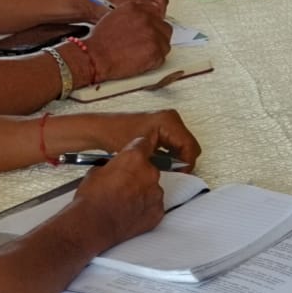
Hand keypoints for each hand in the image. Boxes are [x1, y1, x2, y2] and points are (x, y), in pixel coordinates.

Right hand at [70, 137, 168, 245]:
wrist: (93, 225)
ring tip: (125, 202)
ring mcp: (156, 193)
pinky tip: (131, 212)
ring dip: (142, 192)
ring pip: (152, 188)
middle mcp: (150, 173)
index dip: (137, 149)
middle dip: (138, 174)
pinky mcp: (158, 211)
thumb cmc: (92, 198)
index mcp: (135, 158)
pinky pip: (154, 205)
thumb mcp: (96, 171)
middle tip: (123, 185)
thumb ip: (112, 165)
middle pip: (149, 168)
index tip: (135, 154)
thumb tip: (112, 168)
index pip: (144, 144)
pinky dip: (145, 207)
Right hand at [82, 1, 172, 79]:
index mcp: (137, 8)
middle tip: (146, 44)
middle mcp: (147, 18)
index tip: (149, 30)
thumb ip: (132, 15)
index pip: (155, 13)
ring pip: (165, 42)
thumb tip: (144, 19)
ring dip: (156, 49)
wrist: (96, 56)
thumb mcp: (115, 16)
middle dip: (157, 36)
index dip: (152, 24)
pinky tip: (141, 61)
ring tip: (141, 54)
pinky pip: (162, 56)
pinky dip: (154, 61)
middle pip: (164, 27)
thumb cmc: (100, 41)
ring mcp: (153, 34)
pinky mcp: (155, 51)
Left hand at [82, 109, 200, 168]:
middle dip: (184, 161)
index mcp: (168, 121)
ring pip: (184, 145)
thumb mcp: (142, 153)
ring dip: (178, 158)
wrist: (101, 129)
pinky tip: (160, 161)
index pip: (190, 146)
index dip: (187, 163)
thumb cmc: (116, 136)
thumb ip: (163, 163)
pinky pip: (176, 143)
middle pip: (190, 145)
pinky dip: (172, 153)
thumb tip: (177, 172)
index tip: (181, 174)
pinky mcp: (163, 126)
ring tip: (165, 168)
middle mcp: (170, 118)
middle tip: (174, 173)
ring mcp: (167, 121)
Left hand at [92, 0, 168, 15]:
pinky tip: (141, 21)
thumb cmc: (99, 1)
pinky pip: (147, 8)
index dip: (160, 4)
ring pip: (154, 3)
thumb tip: (156, 9)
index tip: (159, 14)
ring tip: (147, 21)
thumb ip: (141, 5)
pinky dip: (146, 15)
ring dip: (151, 12)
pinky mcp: (135, 1)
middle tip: (155, 19)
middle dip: (157, 8)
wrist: (88, 7)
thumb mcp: (122, 3)